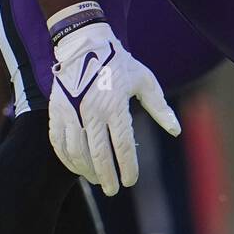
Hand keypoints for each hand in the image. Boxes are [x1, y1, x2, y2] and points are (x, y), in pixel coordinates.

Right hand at [48, 21, 180, 194]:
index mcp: (115, 105)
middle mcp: (91, 111)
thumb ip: (160, 108)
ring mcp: (71, 112)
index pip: (123, 146)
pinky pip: (59, 143)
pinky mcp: (57, 111)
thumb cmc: (119, 63)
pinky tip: (77, 167)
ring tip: (97, 180)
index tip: (130, 181)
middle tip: (113, 190)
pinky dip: (67, 159)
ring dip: (87, 171)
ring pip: (77, 153)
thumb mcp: (145, 81)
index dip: (128, 168)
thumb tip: (176, 131)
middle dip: (107, 177)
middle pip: (99, 155)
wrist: (84, 44)